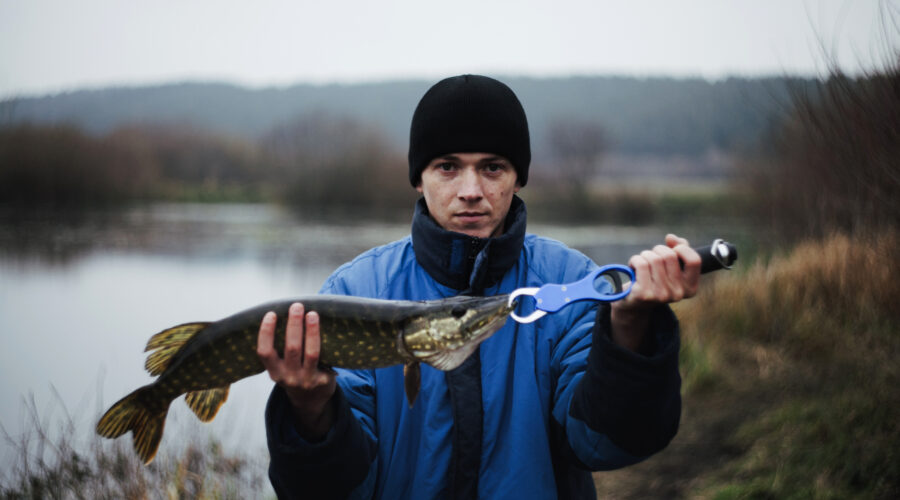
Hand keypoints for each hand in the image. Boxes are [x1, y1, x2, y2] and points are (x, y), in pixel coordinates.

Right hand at [257, 302, 336, 438]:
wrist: (310, 401)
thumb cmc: (294, 374)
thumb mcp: (282, 367)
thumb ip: (280, 349)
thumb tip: (286, 314)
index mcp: (274, 372)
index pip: (265, 352)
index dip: (266, 333)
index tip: (271, 314)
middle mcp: (289, 378)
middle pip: (291, 348)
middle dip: (293, 325)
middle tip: (296, 306)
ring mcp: (307, 380)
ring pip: (311, 352)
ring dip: (312, 331)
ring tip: (312, 314)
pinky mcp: (324, 380)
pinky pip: (326, 359)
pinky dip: (327, 343)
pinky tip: (330, 329)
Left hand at [610, 234, 700, 350]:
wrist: (635, 303)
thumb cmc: (656, 280)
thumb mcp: (672, 267)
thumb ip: (679, 249)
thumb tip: (671, 238)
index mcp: (690, 288)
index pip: (694, 260)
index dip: (682, 249)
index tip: (673, 249)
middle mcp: (678, 294)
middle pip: (670, 255)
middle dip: (658, 250)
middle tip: (652, 258)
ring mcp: (661, 295)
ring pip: (654, 258)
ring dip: (645, 255)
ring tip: (642, 264)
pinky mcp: (644, 294)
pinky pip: (641, 264)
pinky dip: (635, 260)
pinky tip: (633, 268)